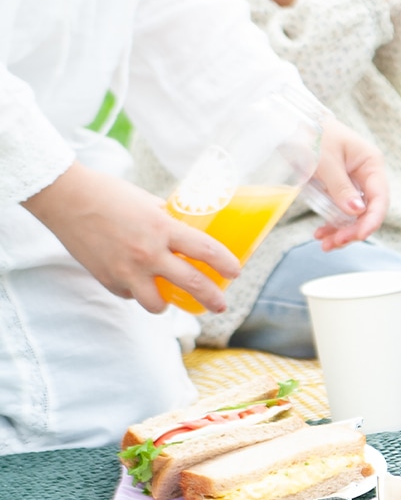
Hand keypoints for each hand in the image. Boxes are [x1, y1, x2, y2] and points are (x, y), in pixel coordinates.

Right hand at [21, 163, 240, 313]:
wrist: (66, 199)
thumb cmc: (110, 194)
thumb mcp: (148, 202)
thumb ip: (167, 219)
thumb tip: (186, 228)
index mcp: (163, 228)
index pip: (205, 250)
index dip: (226, 264)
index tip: (235, 272)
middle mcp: (148, 253)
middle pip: (192, 284)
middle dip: (212, 299)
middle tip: (221, 305)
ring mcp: (126, 270)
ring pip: (157, 304)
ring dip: (167, 303)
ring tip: (172, 298)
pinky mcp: (107, 280)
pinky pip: (130, 295)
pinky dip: (137, 292)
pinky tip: (138, 283)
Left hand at [310, 117, 388, 249]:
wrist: (291, 123)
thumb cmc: (311, 134)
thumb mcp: (325, 161)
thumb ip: (340, 187)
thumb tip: (356, 211)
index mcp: (370, 163)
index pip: (380, 198)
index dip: (372, 220)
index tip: (358, 235)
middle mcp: (365, 175)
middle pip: (368, 210)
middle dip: (354, 230)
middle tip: (334, 242)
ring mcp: (352, 183)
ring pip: (354, 215)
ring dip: (342, 232)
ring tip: (325, 244)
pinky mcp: (338, 189)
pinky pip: (340, 212)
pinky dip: (332, 225)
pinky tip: (321, 233)